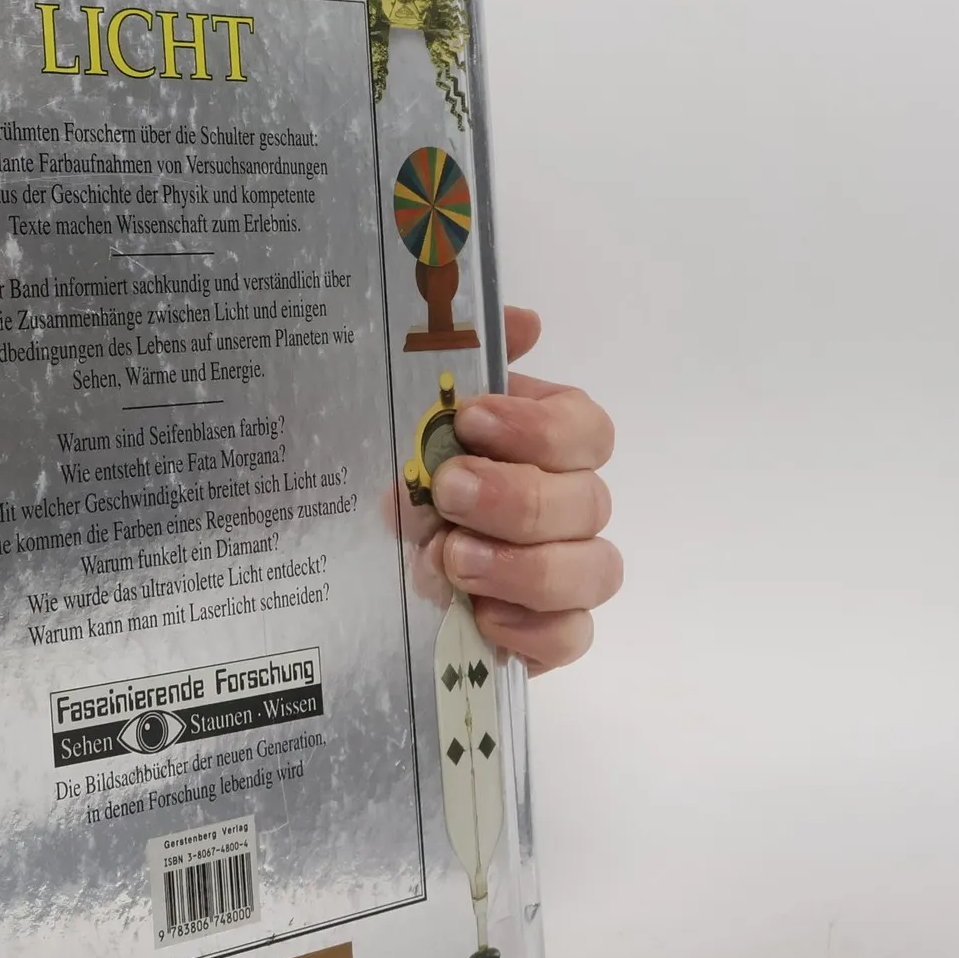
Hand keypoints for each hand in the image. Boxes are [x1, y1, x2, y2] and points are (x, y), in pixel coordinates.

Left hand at [399, 307, 619, 673]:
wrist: (364, 557)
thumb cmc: (405, 474)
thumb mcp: (411, 412)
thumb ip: (463, 360)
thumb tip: (524, 322)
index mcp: (549, 445)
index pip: (587, 430)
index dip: (538, 428)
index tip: (471, 421)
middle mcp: (571, 506)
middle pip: (588, 502)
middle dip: (516, 498)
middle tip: (448, 493)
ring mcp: (567, 573)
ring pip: (594, 570)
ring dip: (524, 566)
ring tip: (453, 559)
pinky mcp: (548, 632)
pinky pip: (573, 636)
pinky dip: (533, 629)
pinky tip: (481, 616)